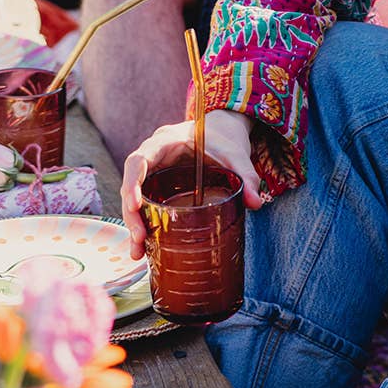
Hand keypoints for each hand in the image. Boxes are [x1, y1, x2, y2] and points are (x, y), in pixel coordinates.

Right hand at [121, 109, 263, 256]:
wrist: (221, 134)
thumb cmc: (223, 140)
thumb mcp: (236, 155)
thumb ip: (246, 174)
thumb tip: (256, 204)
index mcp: (164, 142)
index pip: (138, 160)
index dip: (132, 182)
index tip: (134, 205)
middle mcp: (152, 158)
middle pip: (131, 185)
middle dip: (132, 213)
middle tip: (140, 238)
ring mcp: (153, 176)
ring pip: (134, 201)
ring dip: (134, 226)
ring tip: (138, 253)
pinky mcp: (158, 190)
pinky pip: (145, 208)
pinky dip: (144, 228)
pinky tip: (145, 252)